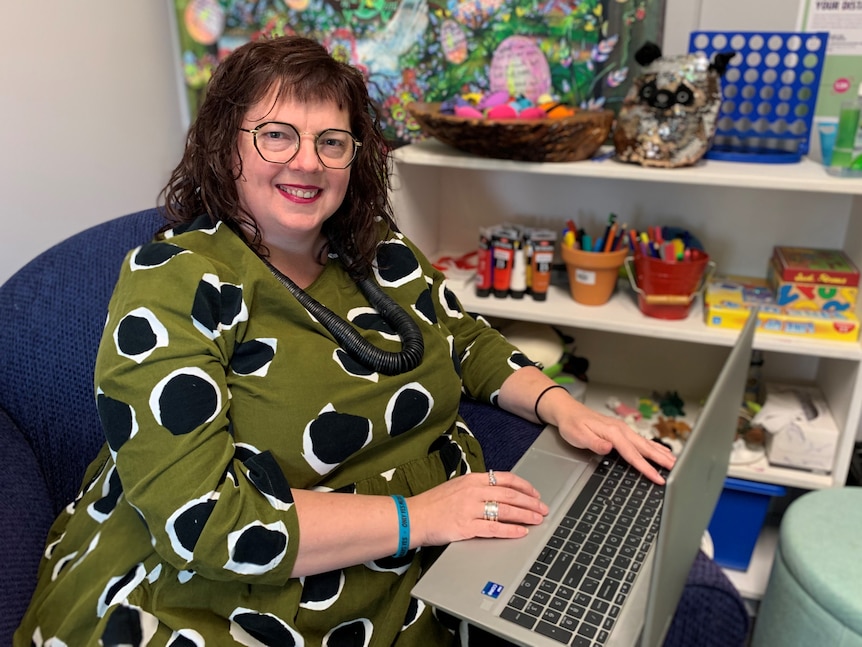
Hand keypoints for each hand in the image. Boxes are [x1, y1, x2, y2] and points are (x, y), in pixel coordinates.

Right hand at [409, 471, 548, 547]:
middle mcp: (473, 491)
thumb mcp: (456, 486)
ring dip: (525, 516)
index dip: (524, 486)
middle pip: (510, 495)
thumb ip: (476, 488)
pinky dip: (511, 530)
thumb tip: (498, 492)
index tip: (535, 493)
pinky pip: (494, 528)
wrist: (413, 517)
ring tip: (537, 520)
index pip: (505, 479)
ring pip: (505, 511)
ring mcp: (470, 509)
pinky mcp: (466, 526)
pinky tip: (521, 532)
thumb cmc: (433, 504)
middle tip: (543, 508)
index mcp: (472, 479)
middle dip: (530, 502)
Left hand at [554, 399, 675, 483]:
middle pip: (645, 447)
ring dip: (660, 453)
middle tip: (676, 470)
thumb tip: (609, 448)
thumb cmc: (572, 424)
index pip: (633, 454)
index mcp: (613, 432)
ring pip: (646, 443)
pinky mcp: (621, 431)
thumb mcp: (578, 435)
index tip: (657, 477)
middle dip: (661, 460)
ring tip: (674, 461)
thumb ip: (595, 443)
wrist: (568, 411)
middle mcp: (621, 429)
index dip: (646, 467)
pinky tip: (660, 450)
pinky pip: (641, 440)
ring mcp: (623, 429)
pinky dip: (653, 446)